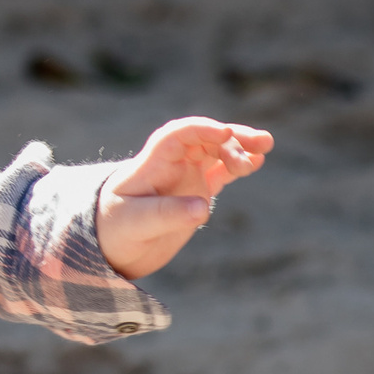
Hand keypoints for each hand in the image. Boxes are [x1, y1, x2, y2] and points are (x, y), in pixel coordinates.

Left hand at [96, 117, 273, 278]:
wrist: (110, 245)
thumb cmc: (114, 229)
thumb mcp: (135, 223)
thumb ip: (167, 214)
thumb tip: (203, 208)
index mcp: (151, 164)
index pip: (178, 135)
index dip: (202, 129)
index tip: (226, 133)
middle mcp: (170, 165)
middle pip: (203, 139)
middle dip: (231, 139)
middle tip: (259, 148)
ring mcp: (184, 176)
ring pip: (215, 152)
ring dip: (239, 148)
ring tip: (263, 150)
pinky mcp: (195, 192)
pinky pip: (220, 171)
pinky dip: (237, 165)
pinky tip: (257, 162)